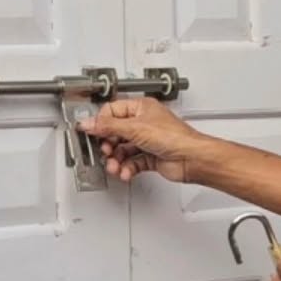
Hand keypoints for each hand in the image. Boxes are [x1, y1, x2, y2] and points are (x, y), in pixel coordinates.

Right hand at [78, 97, 202, 182]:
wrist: (192, 158)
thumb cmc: (175, 137)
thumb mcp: (135, 128)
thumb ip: (108, 126)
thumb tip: (88, 123)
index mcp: (141, 108)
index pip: (112, 112)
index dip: (100, 123)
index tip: (91, 134)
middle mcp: (143, 123)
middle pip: (115, 133)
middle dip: (108, 145)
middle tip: (106, 151)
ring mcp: (147, 141)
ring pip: (122, 150)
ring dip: (116, 160)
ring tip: (115, 167)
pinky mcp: (150, 157)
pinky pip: (131, 162)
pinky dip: (127, 168)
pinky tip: (126, 172)